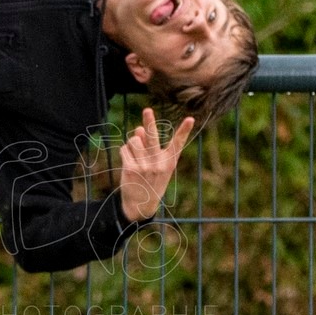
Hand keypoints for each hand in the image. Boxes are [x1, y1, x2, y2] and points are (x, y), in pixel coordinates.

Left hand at [118, 106, 195, 221]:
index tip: (190, 119)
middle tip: (147, 109)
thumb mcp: (157, 165)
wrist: (142, 204)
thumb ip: (151, 147)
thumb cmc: (152, 180)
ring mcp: (144, 166)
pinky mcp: (130, 169)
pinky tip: (129, 160)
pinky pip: (124, 149)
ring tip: (136, 153)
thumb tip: (139, 129)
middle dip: (149, 122)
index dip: (184, 130)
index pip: (178, 143)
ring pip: (134, 140)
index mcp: (169, 162)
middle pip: (153, 138)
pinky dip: (125, 151)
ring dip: (133, 142)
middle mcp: (158, 163)